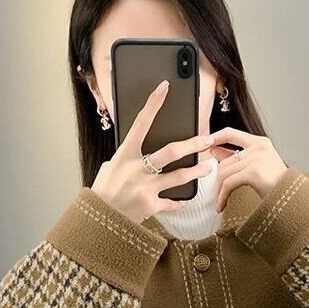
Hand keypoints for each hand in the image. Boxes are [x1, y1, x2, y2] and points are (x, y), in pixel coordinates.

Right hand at [90, 79, 215, 223]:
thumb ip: (126, 157)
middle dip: (193, 144)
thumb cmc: (103, 191)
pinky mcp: (151, 205)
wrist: (100, 220)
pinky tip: (186, 200)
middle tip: (207, 140)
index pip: (140, 123)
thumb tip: (137, 148)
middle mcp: (137, 169)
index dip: (152, 104)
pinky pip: (172, 202)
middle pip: (171, 151)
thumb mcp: (110, 167)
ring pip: (179, 176)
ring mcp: (146, 187)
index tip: (164, 88)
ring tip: (209, 168)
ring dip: (197, 171)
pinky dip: (180, 202)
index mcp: (125, 154)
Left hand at [207, 128, 287, 211]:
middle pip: (224, 161)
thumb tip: (214, 151)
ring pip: (224, 173)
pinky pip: (228, 183)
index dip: (214, 138)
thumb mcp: (256, 167)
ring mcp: (257, 158)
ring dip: (219, 191)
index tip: (204, 145)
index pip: (231, 133)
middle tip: (217, 194)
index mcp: (260, 143)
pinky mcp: (253, 171)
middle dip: (218, 181)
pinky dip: (222, 196)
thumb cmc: (276, 187)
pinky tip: (222, 205)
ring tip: (220, 202)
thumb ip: (237, 157)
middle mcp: (259, 147)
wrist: (291, 200)